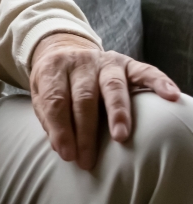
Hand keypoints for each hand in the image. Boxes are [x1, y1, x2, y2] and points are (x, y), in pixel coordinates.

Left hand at [30, 33, 181, 170]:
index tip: (67, 154)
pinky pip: (146, 71)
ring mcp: (105, 62)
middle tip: (88, 159)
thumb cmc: (55, 82)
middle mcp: (80, 63)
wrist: (64, 49)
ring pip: (112, 87)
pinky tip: (169, 95)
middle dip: (86, 132)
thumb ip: (49, 118)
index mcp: (53, 69)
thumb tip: (62, 147)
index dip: (61, 129)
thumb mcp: (40, 94)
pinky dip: (159, 82)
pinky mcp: (127, 63)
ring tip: (121, 137)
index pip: (55, 101)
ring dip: (117, 113)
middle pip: (84, 98)